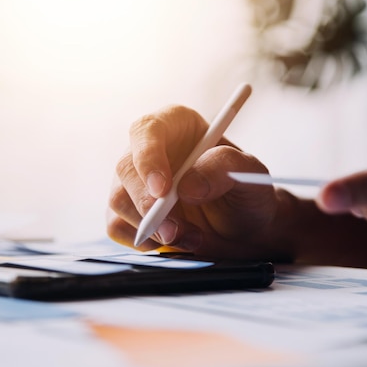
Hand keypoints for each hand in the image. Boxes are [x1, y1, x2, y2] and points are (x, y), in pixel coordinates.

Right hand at [107, 105, 290, 258]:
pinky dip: (143, 241)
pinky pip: (117, 225)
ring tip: (190, 236)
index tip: (163, 190)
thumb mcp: (249, 172)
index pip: (147, 130)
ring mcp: (135, 181)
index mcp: (175, 125)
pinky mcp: (129, 211)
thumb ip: (222, 168)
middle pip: (125, 169)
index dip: (149, 158)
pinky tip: (173, 242)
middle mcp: (150, 150)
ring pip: (118, 200)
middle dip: (148, 204)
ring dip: (151, 227)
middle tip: (174, 229)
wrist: (244, 226)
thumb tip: (187, 186)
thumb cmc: (245, 190)